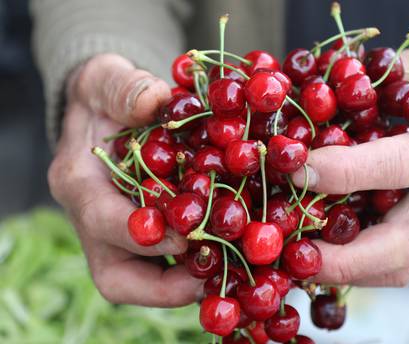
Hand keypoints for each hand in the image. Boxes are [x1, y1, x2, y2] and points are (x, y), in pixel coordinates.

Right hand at [48, 54, 202, 305]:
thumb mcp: (108, 78)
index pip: (101, 221)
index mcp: (79, 182)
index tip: (190, 234)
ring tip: (229, 271)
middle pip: (116, 277)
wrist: (104, 113)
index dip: (144, 233)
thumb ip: (126, 87)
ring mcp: (115, 236)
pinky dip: (191, 269)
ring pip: (140, 283)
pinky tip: (227, 254)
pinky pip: (160, 269)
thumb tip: (156, 102)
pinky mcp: (138, 240)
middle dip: (166, 286)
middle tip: (214, 275)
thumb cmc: (106, 95)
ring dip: (184, 285)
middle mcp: (93, 220)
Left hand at [292, 39, 408, 286]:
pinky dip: (360, 266)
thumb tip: (332, 94)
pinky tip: (327, 255)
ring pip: (402, 265)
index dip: (344, 173)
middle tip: (293, 255)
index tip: (297, 170)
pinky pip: (402, 262)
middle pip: (402, 246)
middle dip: (343, 260)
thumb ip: (392, 77)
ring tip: (300, 260)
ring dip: (347, 271)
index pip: (398, 167)